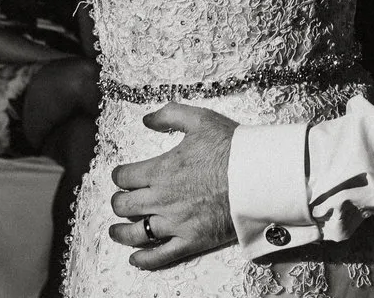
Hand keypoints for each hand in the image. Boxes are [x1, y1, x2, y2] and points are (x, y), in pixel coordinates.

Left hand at [107, 104, 239, 268]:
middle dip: (118, 202)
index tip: (121, 177)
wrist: (257, 176)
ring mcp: (175, 223)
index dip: (119, 176)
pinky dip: (143, 260)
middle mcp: (161, 198)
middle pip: (124, 205)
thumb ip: (169, 114)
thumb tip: (147, 119)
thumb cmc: (230, 147)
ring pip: (136, 233)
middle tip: (120, 200)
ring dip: (121, 232)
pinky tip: (135, 258)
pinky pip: (160, 256)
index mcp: (160, 170)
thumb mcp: (200, 119)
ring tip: (116, 231)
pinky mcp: (190, 241)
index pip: (124, 177)